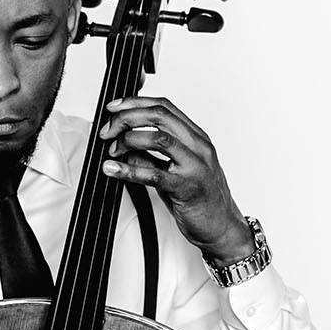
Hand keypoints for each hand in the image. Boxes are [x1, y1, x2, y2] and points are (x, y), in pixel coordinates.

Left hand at [97, 96, 255, 262]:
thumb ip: (153, 156)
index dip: (135, 103)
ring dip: (128, 140)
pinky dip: (129, 170)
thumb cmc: (201, 199)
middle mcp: (198, 146)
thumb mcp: (176, 170)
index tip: (114, 108)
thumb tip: (124, 147)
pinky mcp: (187, 188)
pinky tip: (114, 169)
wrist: (222, 226)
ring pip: (158, 138)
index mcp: (196, 137)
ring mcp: (195, 166)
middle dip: (127, 118)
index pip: (164, 107)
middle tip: (108, 131)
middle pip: (159, 116)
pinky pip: (154, 174)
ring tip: (113, 151)